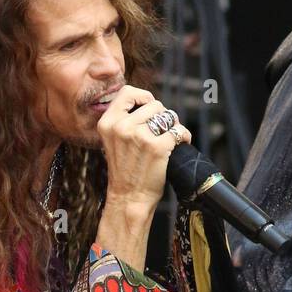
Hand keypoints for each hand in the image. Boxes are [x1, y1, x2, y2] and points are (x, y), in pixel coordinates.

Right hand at [96, 84, 191, 212]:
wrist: (128, 198)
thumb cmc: (125, 171)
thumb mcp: (113, 141)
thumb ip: (123, 121)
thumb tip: (147, 102)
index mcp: (107, 123)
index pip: (127, 92)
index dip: (142, 96)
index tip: (149, 107)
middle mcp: (121, 127)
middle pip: (153, 103)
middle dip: (162, 115)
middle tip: (162, 130)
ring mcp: (139, 136)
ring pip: (167, 115)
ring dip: (173, 124)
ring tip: (170, 137)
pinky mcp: (157, 147)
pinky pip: (178, 132)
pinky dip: (184, 137)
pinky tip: (180, 145)